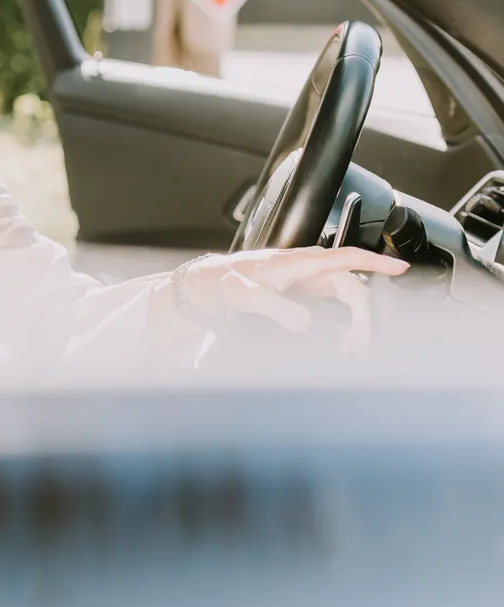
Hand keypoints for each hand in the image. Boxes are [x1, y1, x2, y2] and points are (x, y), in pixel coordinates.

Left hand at [173, 246, 409, 352]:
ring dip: (356, 322)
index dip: (375, 261)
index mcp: (299, 262)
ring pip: (346, 298)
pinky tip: (342, 341)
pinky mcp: (302, 295)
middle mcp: (307, 269)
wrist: (206, 287)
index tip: (401, 268)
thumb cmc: (223, 283)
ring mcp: (306, 282)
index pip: (345, 257)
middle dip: (364, 317)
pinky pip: (334, 306)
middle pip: (352, 288)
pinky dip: (344, 323)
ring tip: (353, 349)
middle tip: (359, 347)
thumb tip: (306, 324)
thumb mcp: (245, 295)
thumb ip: (275, 308)